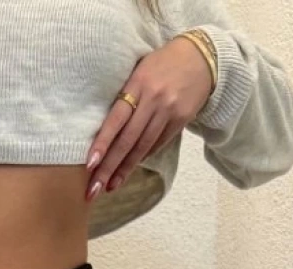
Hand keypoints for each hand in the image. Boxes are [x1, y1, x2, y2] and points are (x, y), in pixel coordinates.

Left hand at [85, 37, 214, 199]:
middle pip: (127, 140)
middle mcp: (153, 99)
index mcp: (138, 83)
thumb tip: (105, 128)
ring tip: (110, 187)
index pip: (116, 119)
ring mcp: (168, 111)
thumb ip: (125, 94)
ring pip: (142, 147)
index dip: (102, 143)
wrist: (202, 57)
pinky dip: (142, 158)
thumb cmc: (163, 63)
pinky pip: (157, 144)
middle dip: (109, 167)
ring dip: (125, 170)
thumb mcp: (140, 69)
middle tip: (93, 189)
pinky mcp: (181, 120)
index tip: (89, 165)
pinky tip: (129, 170)